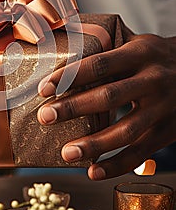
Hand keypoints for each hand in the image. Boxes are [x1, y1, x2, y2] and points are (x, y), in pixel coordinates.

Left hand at [37, 33, 175, 179]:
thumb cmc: (158, 57)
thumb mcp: (138, 43)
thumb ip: (108, 46)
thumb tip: (64, 39)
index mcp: (140, 54)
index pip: (100, 64)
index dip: (70, 76)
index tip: (44, 87)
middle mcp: (153, 80)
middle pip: (109, 97)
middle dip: (73, 108)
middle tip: (45, 117)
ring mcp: (162, 109)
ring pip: (126, 131)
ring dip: (94, 144)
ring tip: (66, 153)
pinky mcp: (167, 132)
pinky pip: (141, 153)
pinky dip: (116, 165)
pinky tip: (94, 171)